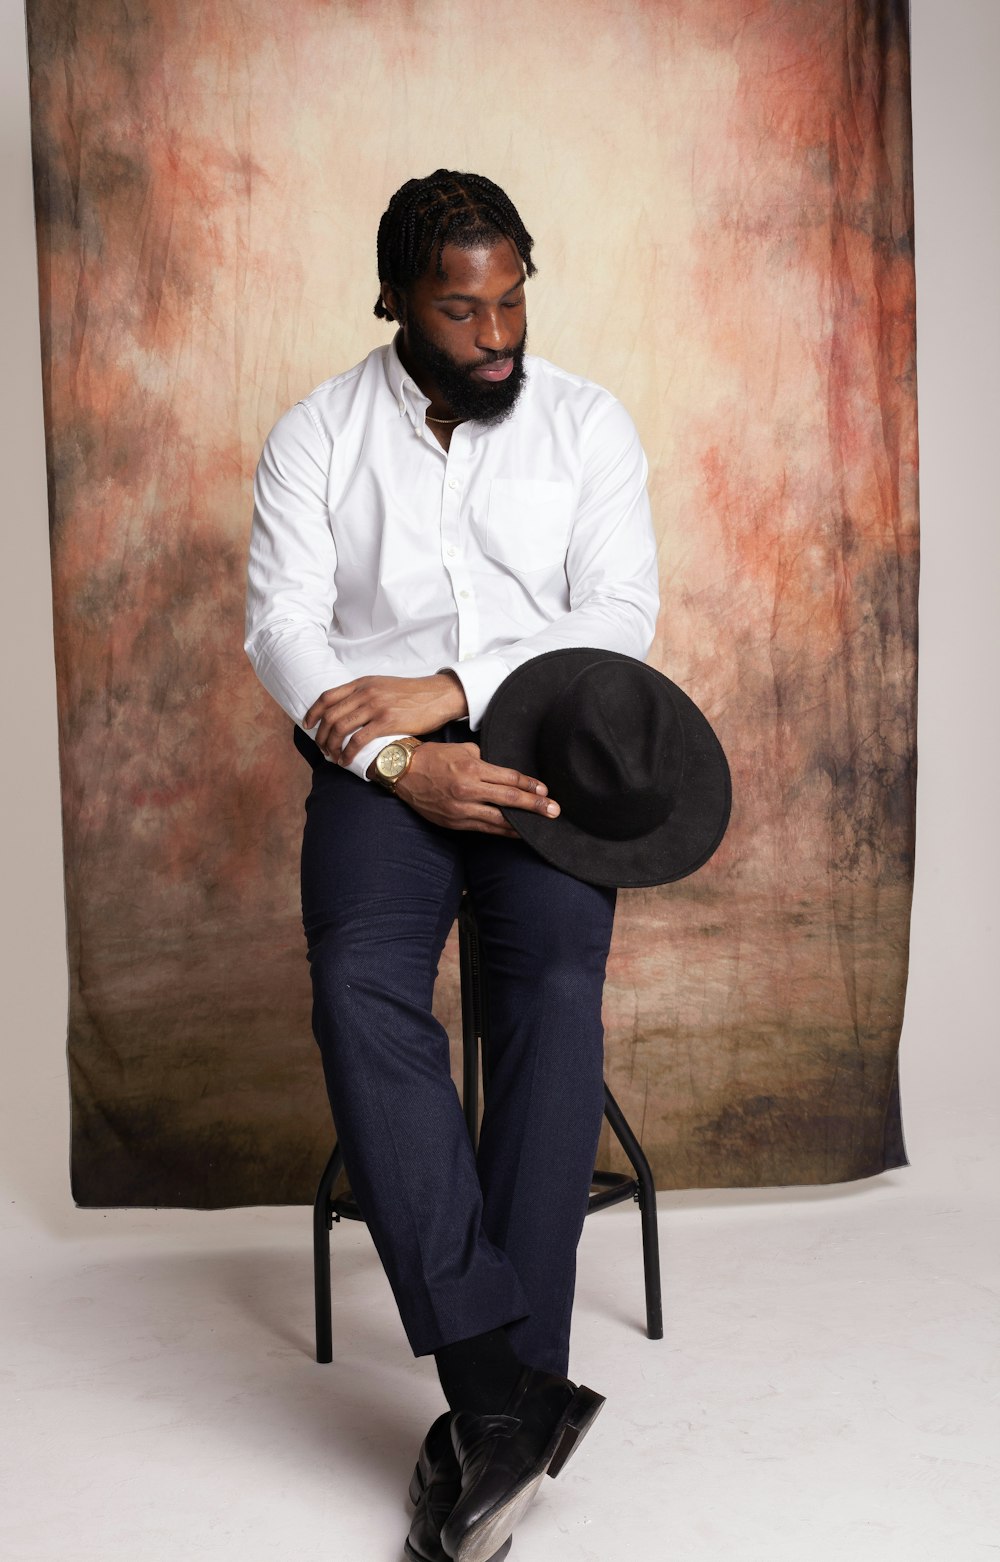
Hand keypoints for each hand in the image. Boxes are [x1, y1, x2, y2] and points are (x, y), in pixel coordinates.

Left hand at [306, 673, 467, 763]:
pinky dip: (347, 753)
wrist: (437, 695)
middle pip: (331, 715)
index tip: (308, 725)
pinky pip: (358, 740)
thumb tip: (348, 710)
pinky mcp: (387, 722)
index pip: (327, 696)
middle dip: (321, 735)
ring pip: (340, 728)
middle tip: (321, 748)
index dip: (313, 712)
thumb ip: (364, 694)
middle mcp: (365, 693)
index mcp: (362, 683)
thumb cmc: (412, 694)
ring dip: (331, 746)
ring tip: (332, 757)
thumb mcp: (383, 686)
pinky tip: (346, 760)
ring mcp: (375, 707)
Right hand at [393, 742, 559, 836]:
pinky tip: (516, 832)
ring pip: (499, 820)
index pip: (510, 779)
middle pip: (509, 800)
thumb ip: (486, 760)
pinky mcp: (455, 822)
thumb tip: (505, 771)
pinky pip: (484, 828)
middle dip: (535, 807)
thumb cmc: (434, 757)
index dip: (530, 786)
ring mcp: (461, 809)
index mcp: (472, 769)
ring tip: (540, 827)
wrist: (403, 773)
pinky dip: (502, 831)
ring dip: (521, 825)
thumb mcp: (463, 749)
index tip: (545, 791)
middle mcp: (468, 790)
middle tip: (554, 811)